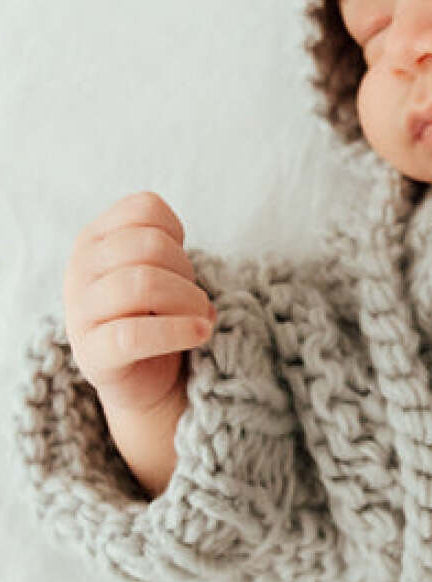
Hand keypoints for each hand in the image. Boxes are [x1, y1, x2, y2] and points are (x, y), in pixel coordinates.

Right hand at [64, 190, 216, 420]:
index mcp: (94, 238)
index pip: (143, 208)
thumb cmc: (152, 310)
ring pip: (143, 284)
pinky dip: (176, 331)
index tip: (180, 258)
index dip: (175, 230)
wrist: (140, 373)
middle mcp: (80, 268)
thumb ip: (169, 252)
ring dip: (187, 300)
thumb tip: (192, 276)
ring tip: (200, 317)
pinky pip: (134, 335)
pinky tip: (200, 333)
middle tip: (194, 296)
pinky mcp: (92, 353)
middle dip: (186, 269)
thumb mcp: (157, 268)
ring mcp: (81, 312)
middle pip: (149, 245)